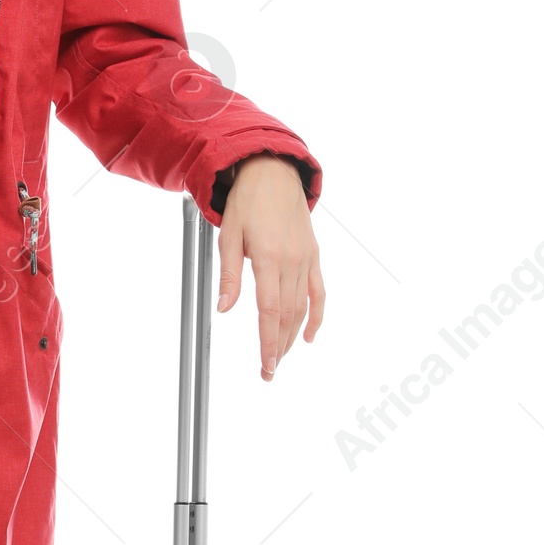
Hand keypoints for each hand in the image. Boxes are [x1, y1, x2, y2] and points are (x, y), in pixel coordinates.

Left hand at [216, 156, 324, 380]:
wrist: (273, 173)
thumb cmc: (248, 203)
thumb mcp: (229, 237)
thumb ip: (229, 276)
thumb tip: (224, 309)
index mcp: (269, 258)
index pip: (270, 311)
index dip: (268, 342)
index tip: (267, 365)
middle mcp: (292, 262)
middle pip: (287, 316)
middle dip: (278, 347)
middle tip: (269, 371)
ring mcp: (306, 259)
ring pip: (302, 308)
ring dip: (292, 336)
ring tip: (281, 357)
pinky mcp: (313, 256)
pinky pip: (319, 292)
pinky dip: (316, 316)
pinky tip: (308, 336)